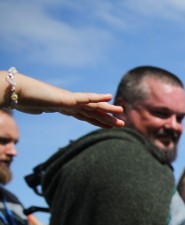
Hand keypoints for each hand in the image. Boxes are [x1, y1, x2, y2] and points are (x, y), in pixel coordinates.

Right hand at [10, 71, 124, 127]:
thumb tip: (41, 109)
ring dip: (108, 110)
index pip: (86, 117)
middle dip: (108, 118)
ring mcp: (69, 100)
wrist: (16, 92)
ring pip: (93, 106)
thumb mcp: (35, 107)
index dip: (99, 122)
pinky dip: (97, 98)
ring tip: (121, 111)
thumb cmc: (24, 98)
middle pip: (93, 113)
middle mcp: (70, 103)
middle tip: (123, 123)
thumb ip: (42, 109)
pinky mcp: (66, 98)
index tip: (110, 126)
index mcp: (65, 108)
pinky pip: (85, 98)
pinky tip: (109, 96)